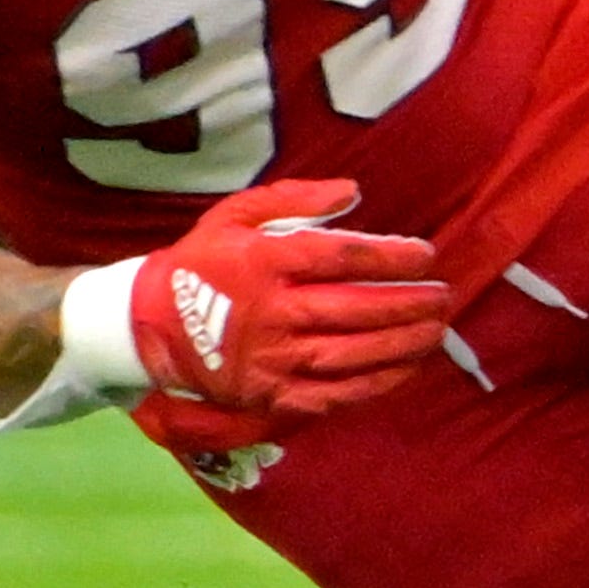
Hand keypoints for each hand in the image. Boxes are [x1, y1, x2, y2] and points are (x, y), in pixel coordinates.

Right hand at [126, 180, 447, 444]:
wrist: (144, 325)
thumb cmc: (201, 263)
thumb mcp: (235, 215)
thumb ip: (294, 198)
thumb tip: (353, 192)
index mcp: (262, 263)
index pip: (340, 257)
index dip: (391, 256)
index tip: (425, 255)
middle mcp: (270, 312)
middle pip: (354, 307)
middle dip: (409, 302)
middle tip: (444, 295)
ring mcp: (270, 359)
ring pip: (351, 352)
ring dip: (402, 342)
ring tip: (437, 330)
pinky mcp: (269, 395)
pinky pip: (333, 392)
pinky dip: (376, 382)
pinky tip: (407, 368)